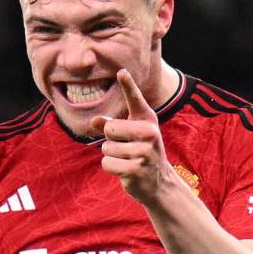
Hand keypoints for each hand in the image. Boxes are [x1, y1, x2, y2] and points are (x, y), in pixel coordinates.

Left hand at [91, 70, 175, 204]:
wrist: (158, 182)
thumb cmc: (140, 152)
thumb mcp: (129, 136)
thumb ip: (111, 125)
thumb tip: (94, 120)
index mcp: (147, 120)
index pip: (135, 99)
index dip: (128, 85)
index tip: (121, 72)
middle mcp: (149, 133)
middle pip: (110, 129)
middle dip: (110, 140)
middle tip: (125, 148)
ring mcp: (144, 152)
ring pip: (106, 148)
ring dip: (111, 156)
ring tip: (126, 159)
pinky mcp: (136, 169)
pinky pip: (107, 163)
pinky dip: (111, 168)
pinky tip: (125, 170)